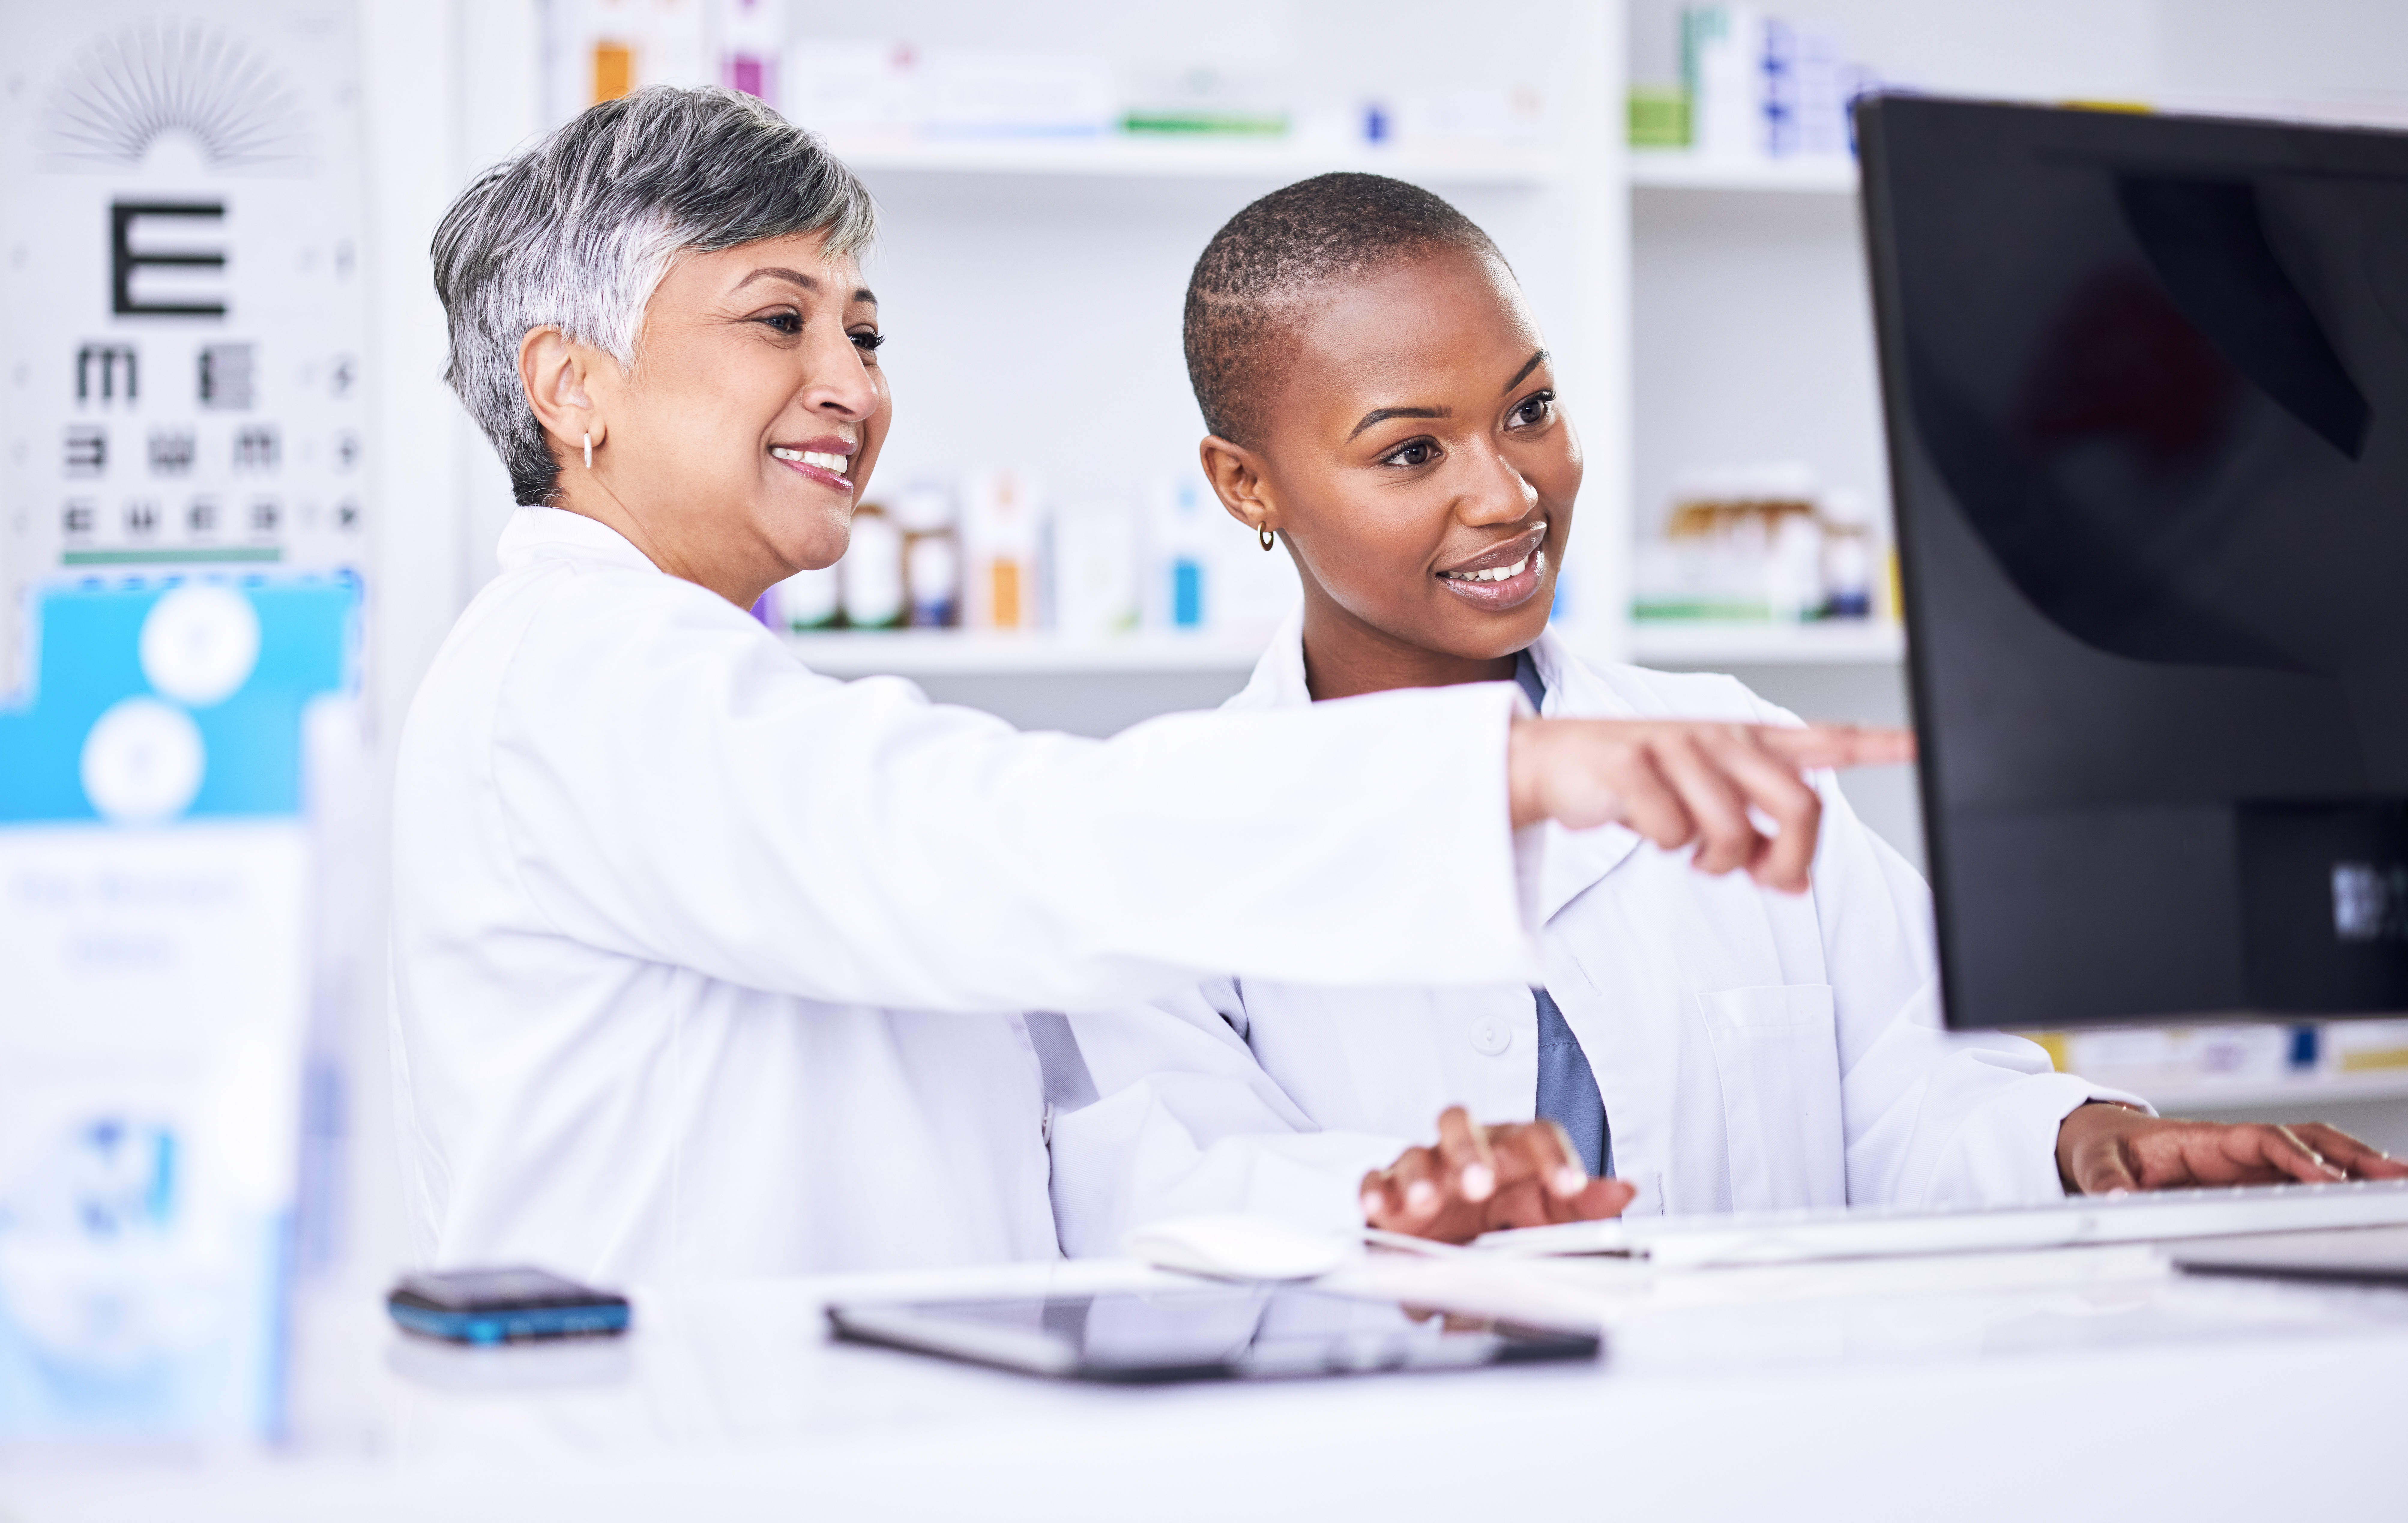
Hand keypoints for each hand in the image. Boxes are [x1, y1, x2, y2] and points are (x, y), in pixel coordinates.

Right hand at [1360, 1105, 1634, 1244]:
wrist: (1463, 1246)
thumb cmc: (1509, 1217)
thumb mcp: (1554, 1216)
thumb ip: (1587, 1204)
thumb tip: (1624, 1189)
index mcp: (1512, 1150)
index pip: (1536, 1136)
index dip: (1555, 1158)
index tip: (1571, 1186)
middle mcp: (1466, 1150)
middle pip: (1462, 1126)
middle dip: (1468, 1152)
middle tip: (1478, 1183)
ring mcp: (1426, 1169)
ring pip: (1416, 1153)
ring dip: (1419, 1176)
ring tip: (1426, 1201)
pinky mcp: (1391, 1193)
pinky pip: (1376, 1182)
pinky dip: (1376, 1193)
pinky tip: (1381, 1209)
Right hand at [1506, 717, 1914, 892]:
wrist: (1555, 762)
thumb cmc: (1640, 784)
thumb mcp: (1705, 806)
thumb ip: (1756, 839)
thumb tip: (1791, 885)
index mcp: (1746, 743)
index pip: (1825, 740)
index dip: (1877, 744)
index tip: (1921, 742)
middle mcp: (1722, 738)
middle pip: (1800, 806)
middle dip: (1789, 859)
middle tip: (1764, 880)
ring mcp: (1678, 747)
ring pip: (1733, 830)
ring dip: (1714, 861)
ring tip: (1689, 851)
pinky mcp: (1634, 765)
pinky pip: (1673, 833)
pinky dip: (1663, 847)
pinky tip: (1649, 830)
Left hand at [2056, 1102, 2407, 1193]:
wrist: (2101, 1141)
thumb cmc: (2104, 1147)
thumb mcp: (2095, 1162)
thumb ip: (2105, 1181)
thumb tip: (2114, 1199)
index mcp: (2204, 1140)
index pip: (2263, 1141)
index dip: (2295, 1158)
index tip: (2323, 1178)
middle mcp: (2236, 1148)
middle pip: (2306, 1142)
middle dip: (2351, 1157)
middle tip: (2394, 1177)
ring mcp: (2251, 1163)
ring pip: (2317, 1156)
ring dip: (2359, 1166)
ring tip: (2400, 1182)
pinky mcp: (2255, 1179)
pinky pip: (2307, 1175)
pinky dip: (2343, 1181)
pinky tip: (2373, 1193)